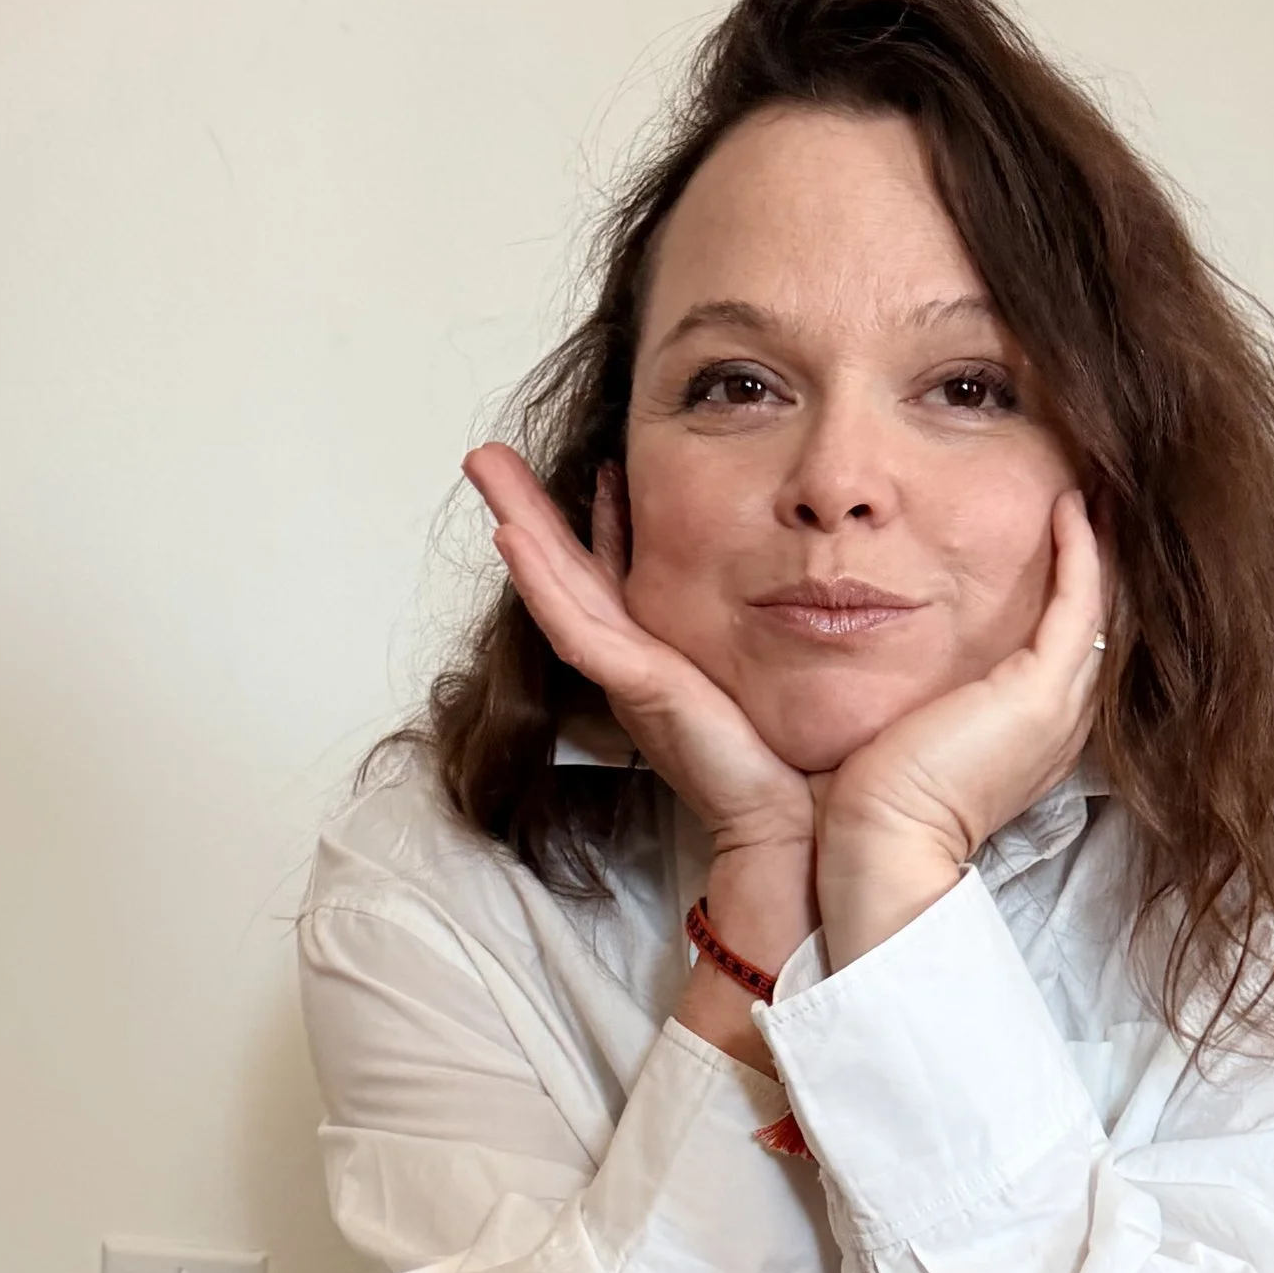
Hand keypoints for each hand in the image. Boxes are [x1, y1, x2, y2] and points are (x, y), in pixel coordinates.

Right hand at [462, 445, 814, 861]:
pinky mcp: (635, 688)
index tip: (602, 465)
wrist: (786, 818)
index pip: (615, 573)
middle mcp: (630, 661)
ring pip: (556, 587)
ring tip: (483, 465)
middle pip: (565, 571)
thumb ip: (756, 627)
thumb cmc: (781, 755)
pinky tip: (513, 537)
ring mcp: (626, 674)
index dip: (599, 521)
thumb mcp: (760, 666)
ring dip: (518, 523)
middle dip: (526, 509)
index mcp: (656, 654)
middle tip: (487, 454)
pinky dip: (543, 583)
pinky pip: (578, 629)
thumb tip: (790, 582)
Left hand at [815, 490, 1105, 964]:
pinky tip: (1068, 504)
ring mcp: (1058, 707)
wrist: (879, 843)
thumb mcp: (901, 732)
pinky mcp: (1043, 690)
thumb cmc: (871, 802)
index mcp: (1026, 735)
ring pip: (1100, 607)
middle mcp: (1056, 721)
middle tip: (1086, 494)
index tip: (1050, 531)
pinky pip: (1081, 601)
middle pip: (1094, 623)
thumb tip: (869, 651)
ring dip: (1096, 543)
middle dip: (1093, 558)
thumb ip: (908, 693)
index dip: (1065, 588)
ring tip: (1087, 488)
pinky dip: (1080, 550)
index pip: (1061, 647)